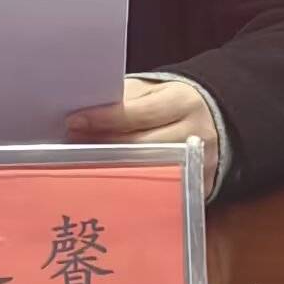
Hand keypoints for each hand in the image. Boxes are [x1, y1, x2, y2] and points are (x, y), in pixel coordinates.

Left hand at [67, 78, 220, 174]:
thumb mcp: (152, 91)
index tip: (74, 121)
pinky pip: (161, 192)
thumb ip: (124, 99)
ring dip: (114, 170)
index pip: (139, 113)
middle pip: (142, 146)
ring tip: (84, 165)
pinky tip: (110, 183)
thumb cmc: (170, 104)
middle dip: (103, 146)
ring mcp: (200, 164)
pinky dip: (133, 188)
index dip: (104, 118)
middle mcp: (195, 133)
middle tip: (72, 146)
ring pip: (149, 172)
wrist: (212, 120)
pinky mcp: (199, 187)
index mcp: (182, 102)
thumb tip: (84, 114)